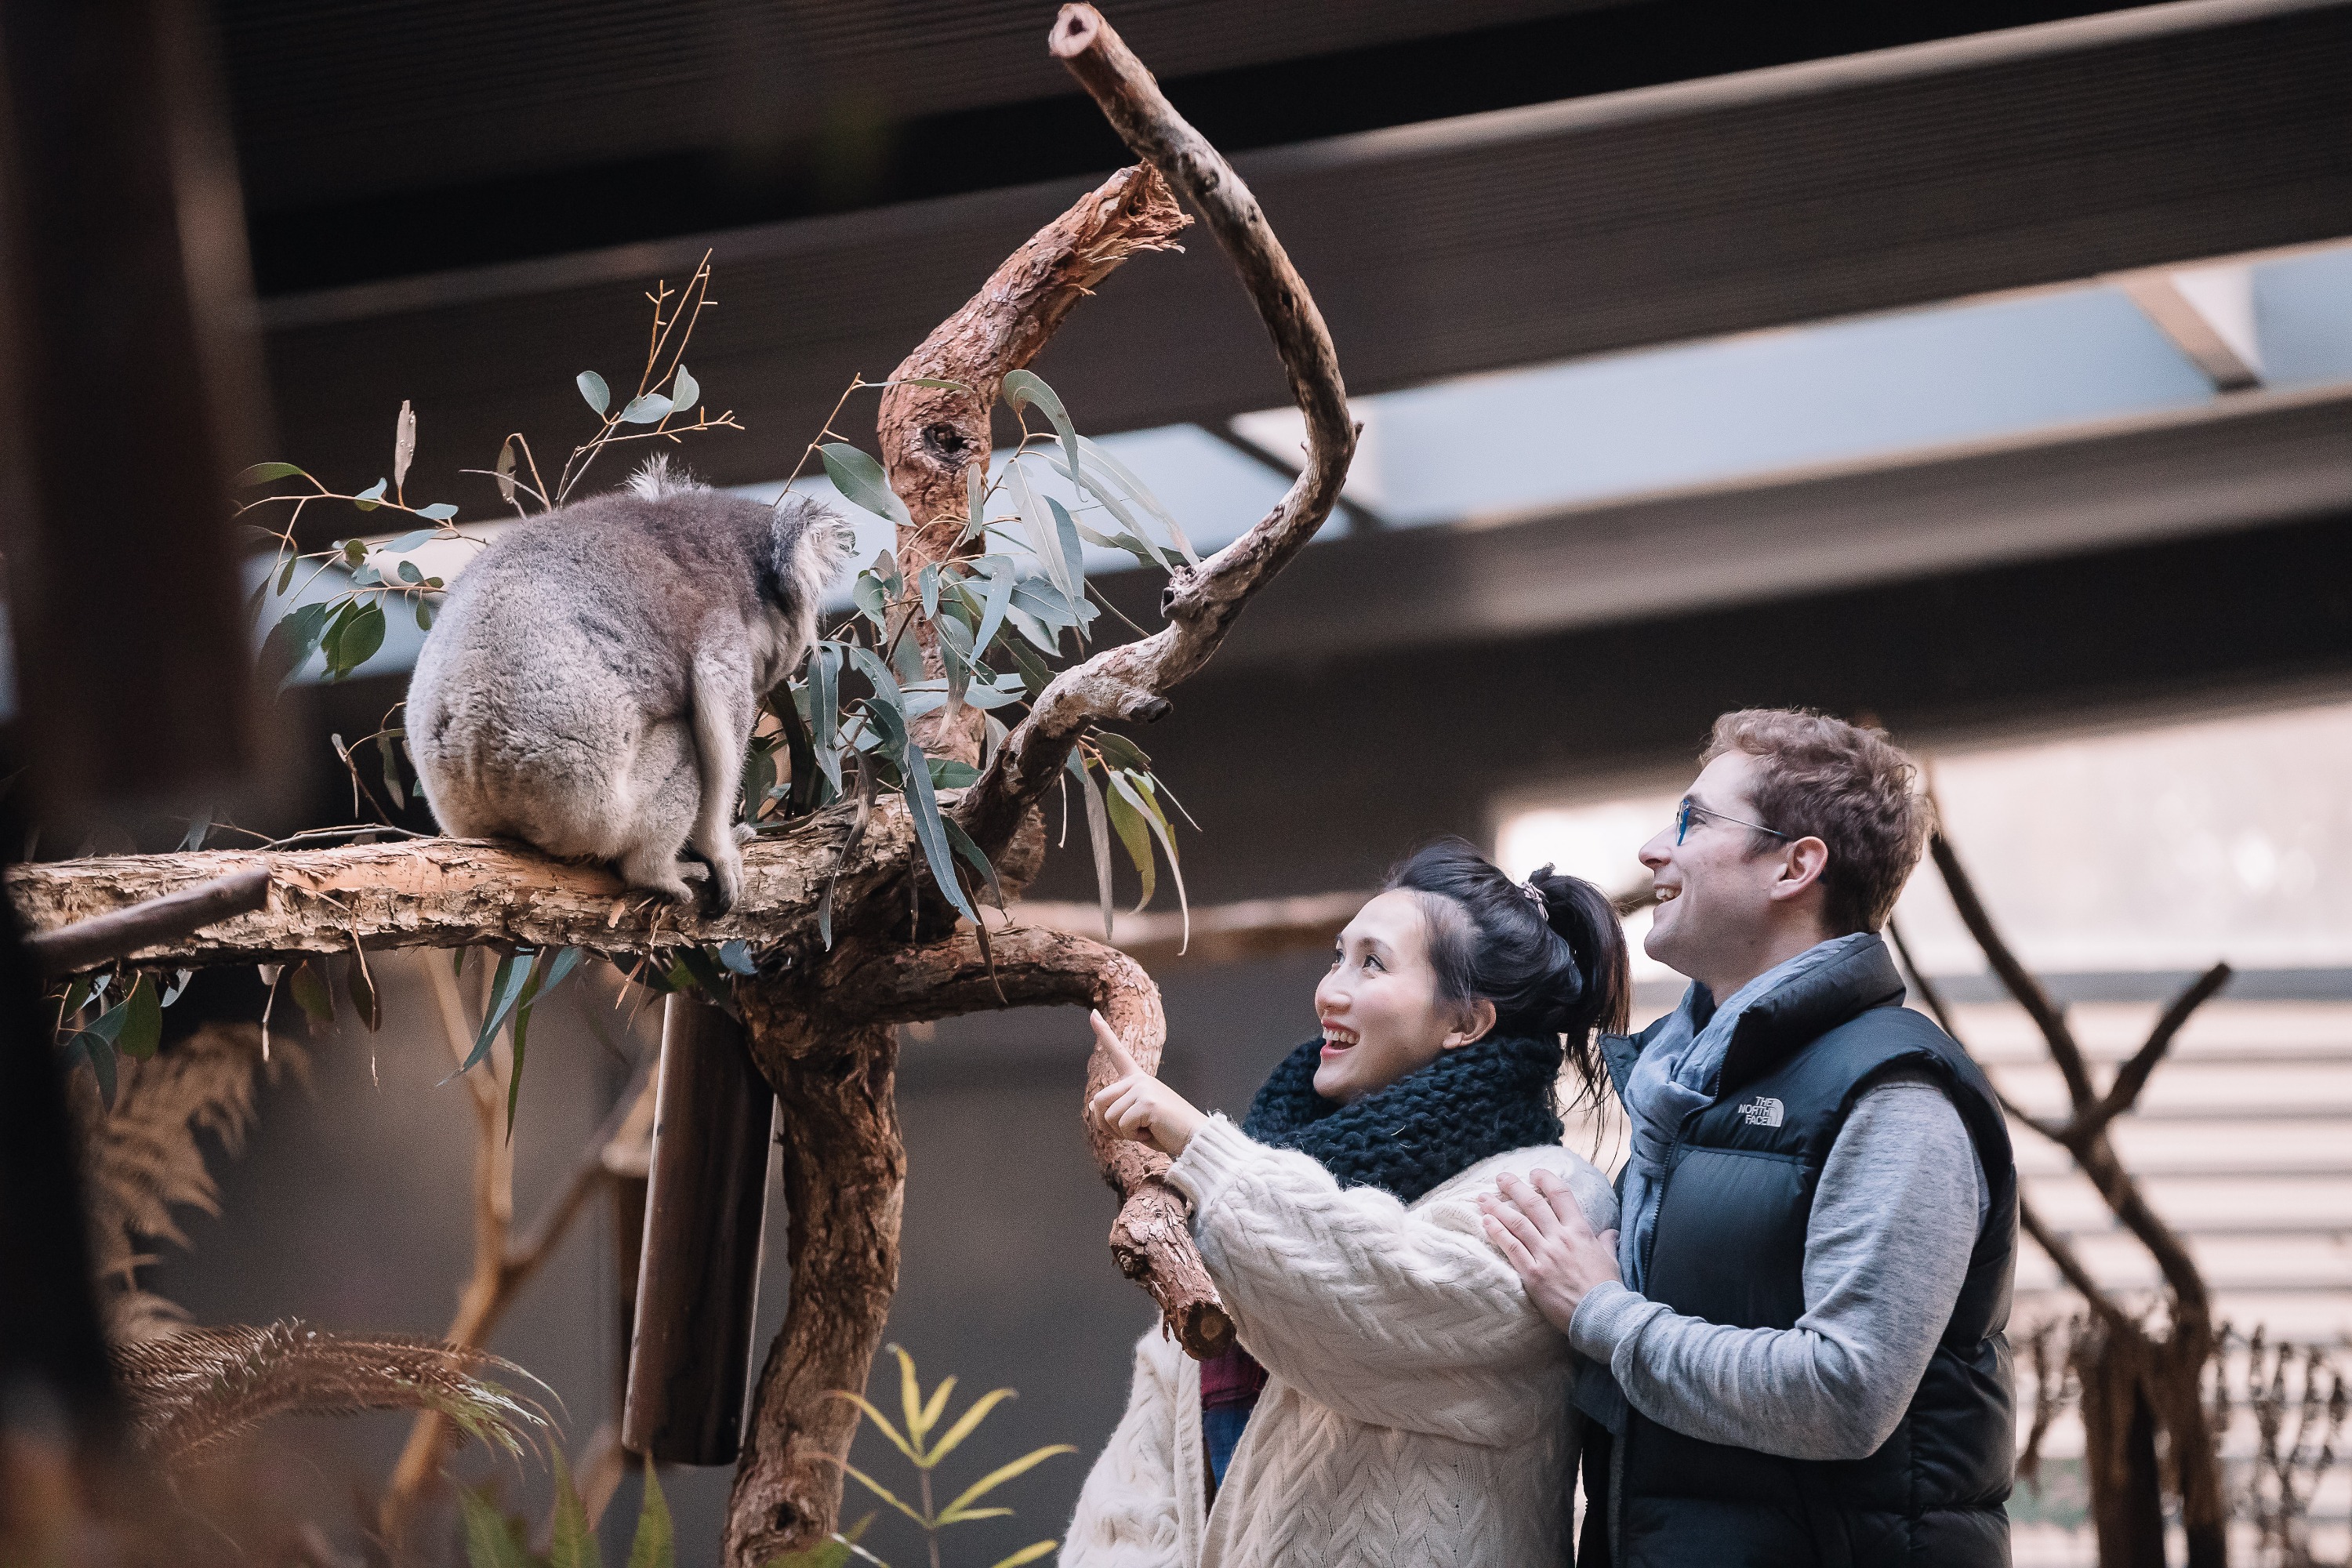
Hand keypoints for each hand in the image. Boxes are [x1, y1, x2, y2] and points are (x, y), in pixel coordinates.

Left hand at [1085, 1010, 1207, 1158]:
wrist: (1194, 1138)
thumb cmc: (1167, 1131)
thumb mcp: (1136, 1120)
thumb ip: (1115, 1110)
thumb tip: (1092, 1105)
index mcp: (1138, 1079)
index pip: (1117, 1053)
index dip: (1103, 1033)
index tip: (1093, 1013)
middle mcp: (1139, 1079)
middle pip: (1099, 1101)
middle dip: (1106, 1124)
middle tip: (1130, 1131)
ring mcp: (1143, 1088)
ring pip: (1108, 1117)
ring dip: (1122, 1133)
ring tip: (1146, 1129)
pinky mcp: (1147, 1102)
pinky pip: (1122, 1125)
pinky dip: (1133, 1136)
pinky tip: (1151, 1131)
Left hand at [1478, 1169, 1623, 1335]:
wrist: (1601, 1315)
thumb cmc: (1608, 1288)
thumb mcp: (1611, 1259)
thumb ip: (1607, 1241)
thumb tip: (1610, 1232)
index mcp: (1580, 1231)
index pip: (1561, 1195)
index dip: (1546, 1180)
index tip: (1534, 1173)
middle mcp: (1560, 1238)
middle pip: (1533, 1204)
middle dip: (1514, 1187)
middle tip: (1501, 1177)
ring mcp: (1544, 1255)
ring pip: (1517, 1223)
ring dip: (1498, 1207)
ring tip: (1483, 1197)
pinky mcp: (1532, 1274)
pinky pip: (1511, 1248)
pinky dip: (1497, 1232)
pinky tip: (1486, 1222)